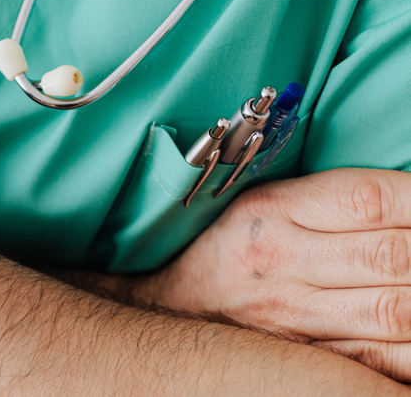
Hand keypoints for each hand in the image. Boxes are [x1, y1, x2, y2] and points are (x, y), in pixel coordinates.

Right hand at [132, 168, 410, 380]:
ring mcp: (297, 316)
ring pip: (398, 312)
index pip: (368, 199)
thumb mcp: (265, 203)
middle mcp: (283, 261)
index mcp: (273, 211)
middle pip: (392, 256)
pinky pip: (384, 359)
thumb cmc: (228, 247)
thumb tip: (410, 201)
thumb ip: (333, 200)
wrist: (171, 309)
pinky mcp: (310, 356)